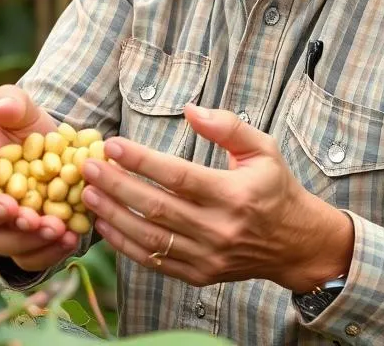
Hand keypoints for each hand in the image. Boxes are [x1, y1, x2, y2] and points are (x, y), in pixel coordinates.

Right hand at [0, 85, 80, 271]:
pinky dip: (49, 254)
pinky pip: (29, 260)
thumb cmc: (30, 129)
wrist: (58, 154)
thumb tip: (2, 108)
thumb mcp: (23, 109)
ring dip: (28, 240)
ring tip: (56, 228)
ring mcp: (3, 226)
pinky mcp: (27, 244)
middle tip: (24, 214)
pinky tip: (70, 240)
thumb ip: (11, 102)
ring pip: (3, 243)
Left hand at [78, 105, 353, 291]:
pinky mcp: (198, 275)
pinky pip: (154, 261)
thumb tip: (190, 109)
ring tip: (88, 192)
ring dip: (114, 215)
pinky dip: (125, 244)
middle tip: (87, 166)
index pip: (179, 176)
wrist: (297, 245)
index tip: (112, 145)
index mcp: (234, 194)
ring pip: (151, 237)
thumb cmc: (276, 189)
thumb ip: (228, 126)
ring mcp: (208, 256)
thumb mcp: (263, 149)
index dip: (142, 161)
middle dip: (117, 185)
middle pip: (157, 207)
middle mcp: (219, 229)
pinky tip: (104, 224)